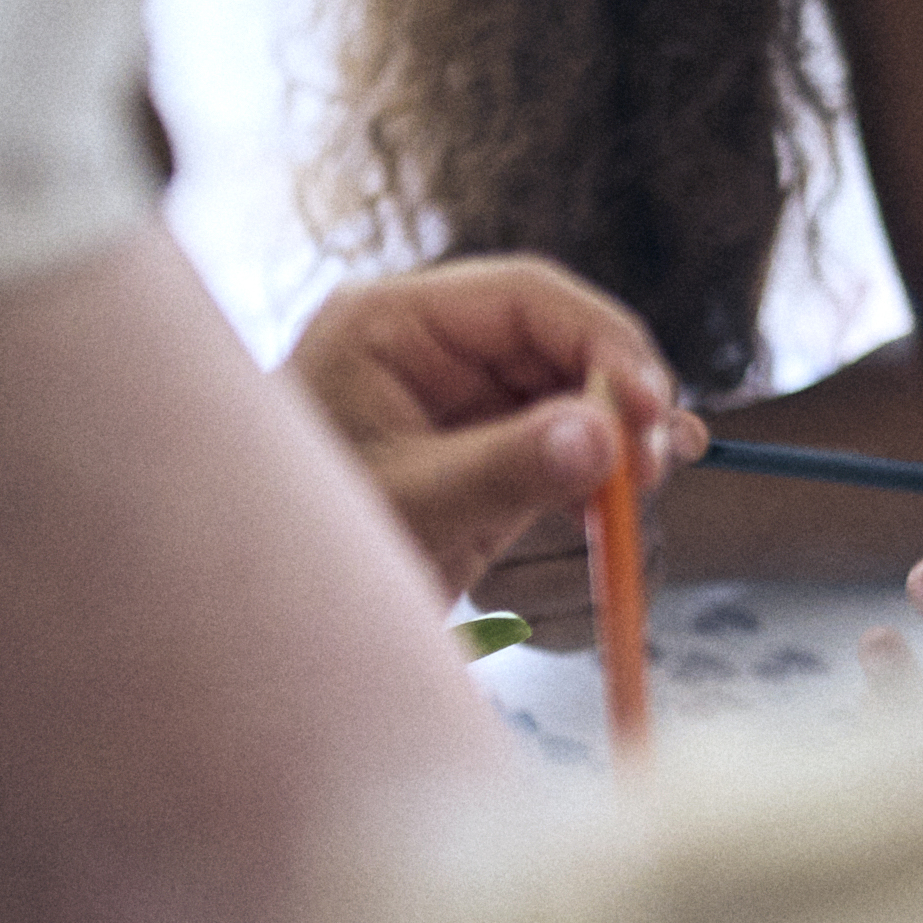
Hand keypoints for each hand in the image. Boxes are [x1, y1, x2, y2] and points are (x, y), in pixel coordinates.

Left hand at [284, 258, 697, 607]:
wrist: (263, 625)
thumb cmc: (309, 550)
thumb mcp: (411, 504)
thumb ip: (508, 467)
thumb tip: (608, 438)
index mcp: (391, 322)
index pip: (523, 297)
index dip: (600, 339)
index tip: (647, 401)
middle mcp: (429, 347)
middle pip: (554, 339)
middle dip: (615, 391)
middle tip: (660, 454)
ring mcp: (455, 399)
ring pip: (565, 389)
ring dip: (616, 431)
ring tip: (652, 479)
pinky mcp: (477, 450)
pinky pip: (554, 439)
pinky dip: (596, 464)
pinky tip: (636, 486)